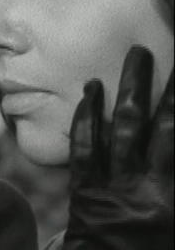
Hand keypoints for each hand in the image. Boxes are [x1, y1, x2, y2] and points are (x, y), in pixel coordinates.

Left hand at [62, 46, 173, 249]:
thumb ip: (173, 176)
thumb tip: (170, 136)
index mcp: (172, 199)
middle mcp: (144, 188)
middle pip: (155, 126)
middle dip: (160, 87)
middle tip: (155, 51)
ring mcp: (111, 186)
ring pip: (119, 128)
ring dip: (126, 90)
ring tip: (135, 57)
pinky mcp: (83, 191)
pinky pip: (83, 148)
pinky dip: (86, 117)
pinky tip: (90, 91)